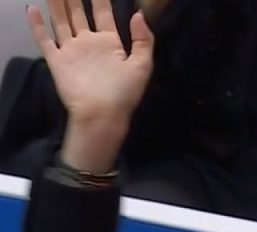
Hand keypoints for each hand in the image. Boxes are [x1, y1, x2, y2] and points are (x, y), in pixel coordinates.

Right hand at [28, 0, 153, 171]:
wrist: (102, 114)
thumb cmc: (124, 92)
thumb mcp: (142, 65)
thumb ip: (143, 39)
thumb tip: (138, 14)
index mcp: (110, 42)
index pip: (104, 13)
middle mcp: (89, 43)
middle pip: (78, 13)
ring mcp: (72, 51)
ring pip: (61, 21)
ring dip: (57, 4)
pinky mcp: (57, 60)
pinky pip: (44, 39)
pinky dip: (36, 24)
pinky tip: (32, 9)